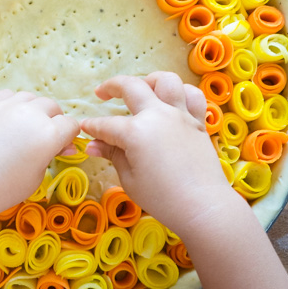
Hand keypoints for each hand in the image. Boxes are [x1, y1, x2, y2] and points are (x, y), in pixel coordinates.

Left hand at [0, 90, 79, 223]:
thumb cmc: (3, 188)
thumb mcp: (36, 177)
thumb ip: (51, 155)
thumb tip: (66, 146)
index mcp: (49, 134)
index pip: (70, 125)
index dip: (68, 135)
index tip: (62, 145)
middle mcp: (32, 114)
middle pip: (52, 106)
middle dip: (53, 120)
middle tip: (43, 137)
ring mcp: (9, 106)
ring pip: (30, 97)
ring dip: (33, 109)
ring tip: (24, 125)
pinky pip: (8, 94)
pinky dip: (12, 103)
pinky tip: (7, 116)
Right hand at [81, 72, 234, 237]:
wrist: (204, 208)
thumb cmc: (163, 199)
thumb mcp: (129, 179)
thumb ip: (112, 155)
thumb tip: (92, 145)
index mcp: (136, 132)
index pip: (106, 124)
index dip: (92, 126)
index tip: (84, 128)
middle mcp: (157, 115)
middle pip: (131, 87)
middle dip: (111, 87)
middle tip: (101, 93)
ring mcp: (180, 115)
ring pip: (166, 81)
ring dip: (150, 81)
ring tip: (142, 89)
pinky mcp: (198, 121)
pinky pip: (193, 96)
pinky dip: (182, 93)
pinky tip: (172, 101)